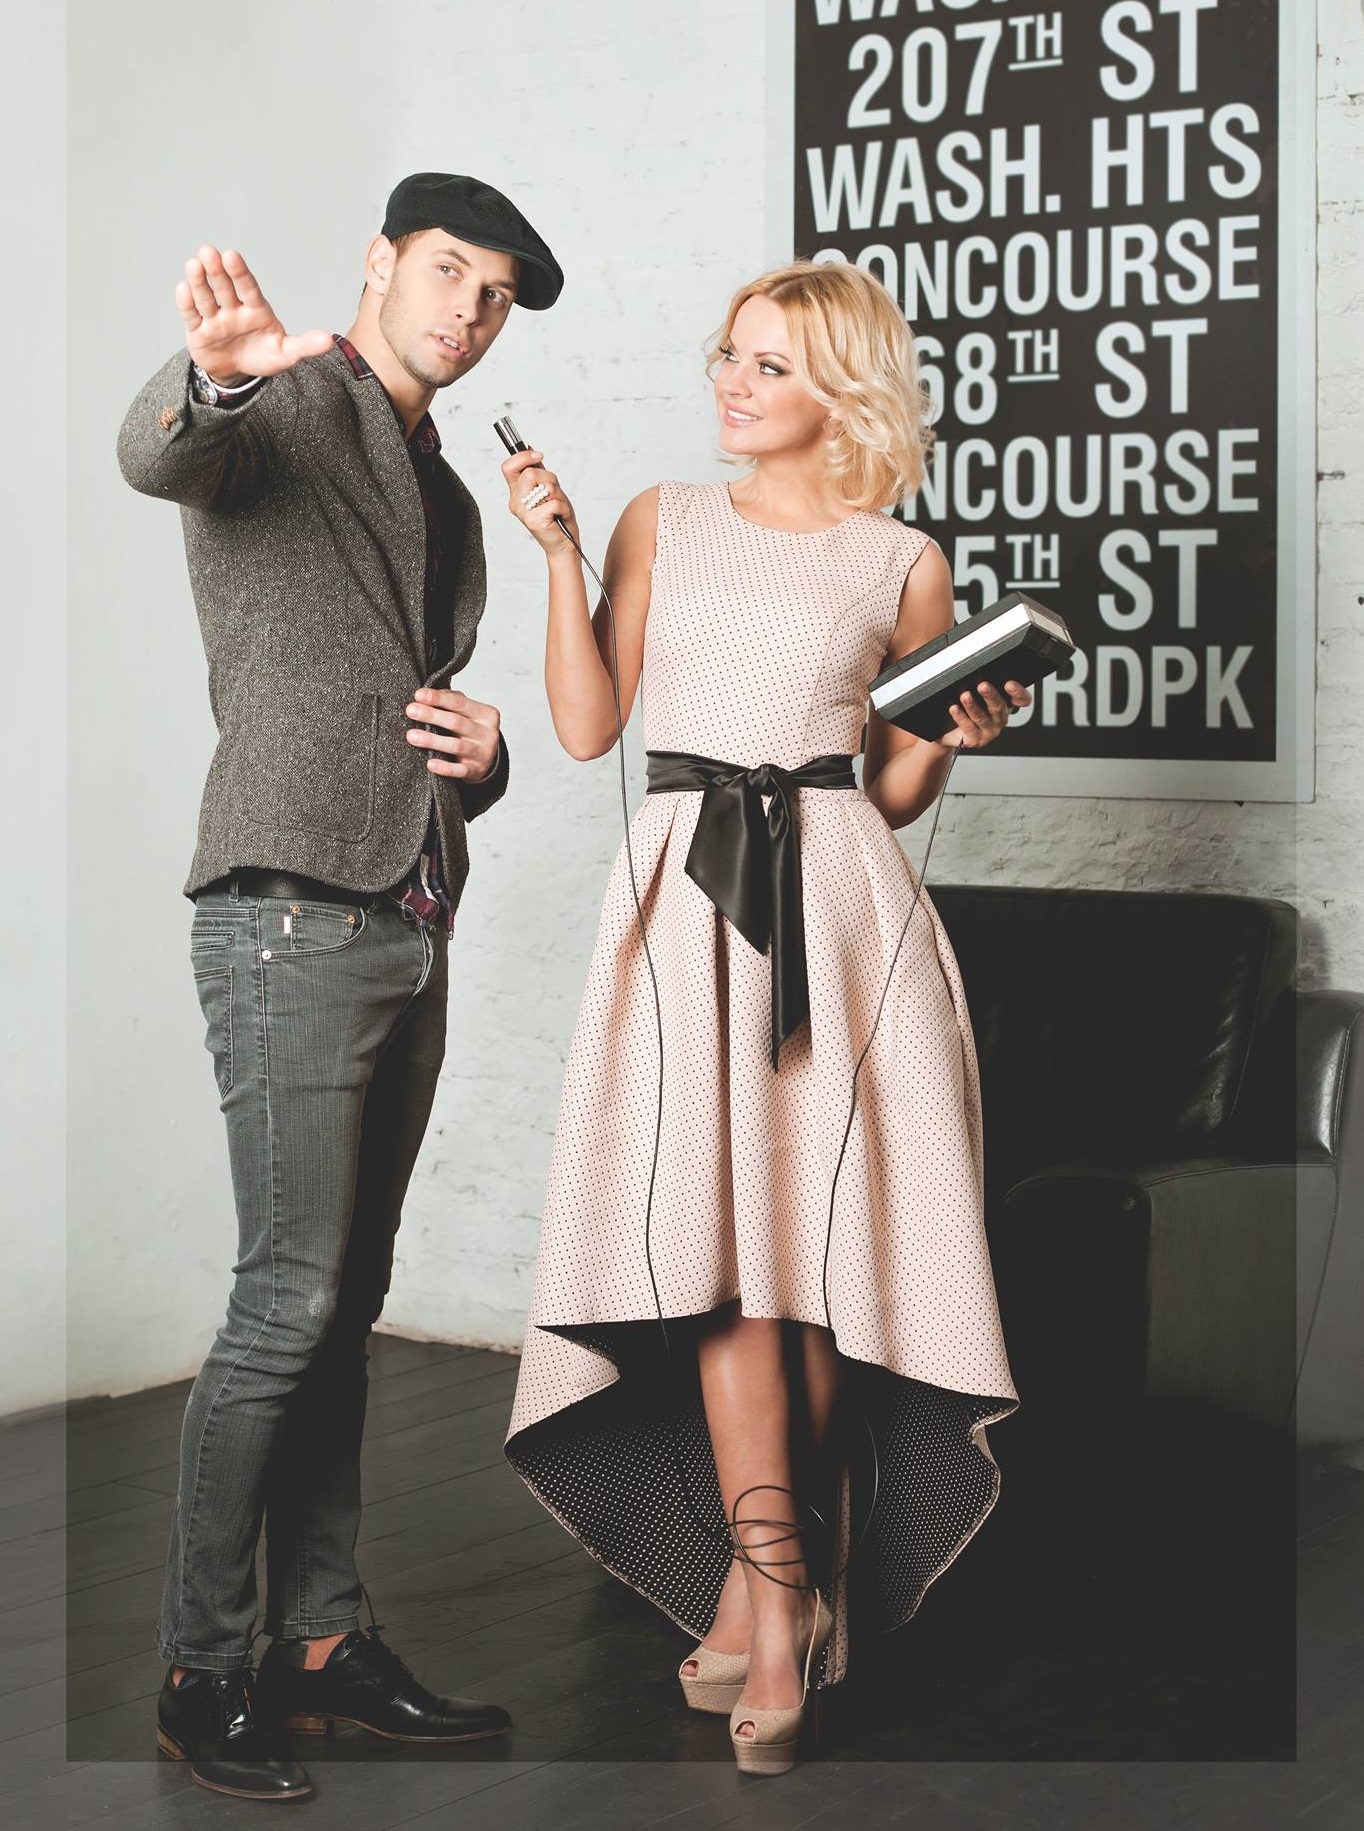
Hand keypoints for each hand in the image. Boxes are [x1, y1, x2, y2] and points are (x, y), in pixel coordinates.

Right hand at [176, 245, 331, 387]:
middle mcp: (233, 309)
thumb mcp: (286, 354)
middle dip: (217, 271)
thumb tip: (329, 341)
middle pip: (224, 287)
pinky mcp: (198, 332)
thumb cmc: (264, 356)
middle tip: (208, 251)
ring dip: (199, 281)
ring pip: (206, 297)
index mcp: (256, 309)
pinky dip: (187, 303)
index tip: (232, 255)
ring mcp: (215, 319)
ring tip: (194, 264)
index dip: (240, 273)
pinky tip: (184, 288)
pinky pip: (192, 316)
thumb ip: (305, 345)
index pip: (248, 288)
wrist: (238, 373)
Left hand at [405, 688, 501, 780]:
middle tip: (411, 711)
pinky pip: (459, 770)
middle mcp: (487, 733)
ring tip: (411, 736)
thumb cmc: (472, 731)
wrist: (488, 758)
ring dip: (432, 740)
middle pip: (456, 722)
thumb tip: (429, 694)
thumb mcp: (469, 713)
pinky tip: (430, 763)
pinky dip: (445, 768)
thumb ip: (453, 700)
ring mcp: (482, 753)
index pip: (460, 702)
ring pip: (455, 746)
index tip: (419, 695)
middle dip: (432, 715)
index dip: (438, 698)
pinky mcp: (475, 770)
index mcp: (486, 715)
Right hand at [501, 447, 579, 555]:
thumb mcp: (548, 489)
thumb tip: (529, 449)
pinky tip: (560, 516)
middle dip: (549, 478)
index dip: (523, 457)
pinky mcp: (534, 521)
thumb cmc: (558, 517)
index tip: (539, 456)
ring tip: (557, 507)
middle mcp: (516, 502)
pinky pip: (554, 502)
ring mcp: (523, 512)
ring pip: (544, 486)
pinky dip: (563, 507)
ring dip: (558, 494)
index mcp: (516, 493)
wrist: (564, 544)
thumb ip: (538, 472)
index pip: (509, 467)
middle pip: (530, 473)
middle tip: (554, 493)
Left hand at [938, 679, 1031, 750]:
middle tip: (983, 686)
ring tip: (965, 696)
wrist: (949, 732)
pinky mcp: (976, 740)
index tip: (1009, 684)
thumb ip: (981, 683)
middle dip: (991, 695)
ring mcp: (989, 731)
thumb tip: (974, 670)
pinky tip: (954, 709)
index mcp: (1006, 704)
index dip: (1018, 692)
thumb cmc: (966, 709)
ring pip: (982, 717)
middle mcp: (1000, 718)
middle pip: (999, 707)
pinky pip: (969, 727)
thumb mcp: (976, 694)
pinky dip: (961, 717)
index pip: (1021, 699)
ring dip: (973, 706)